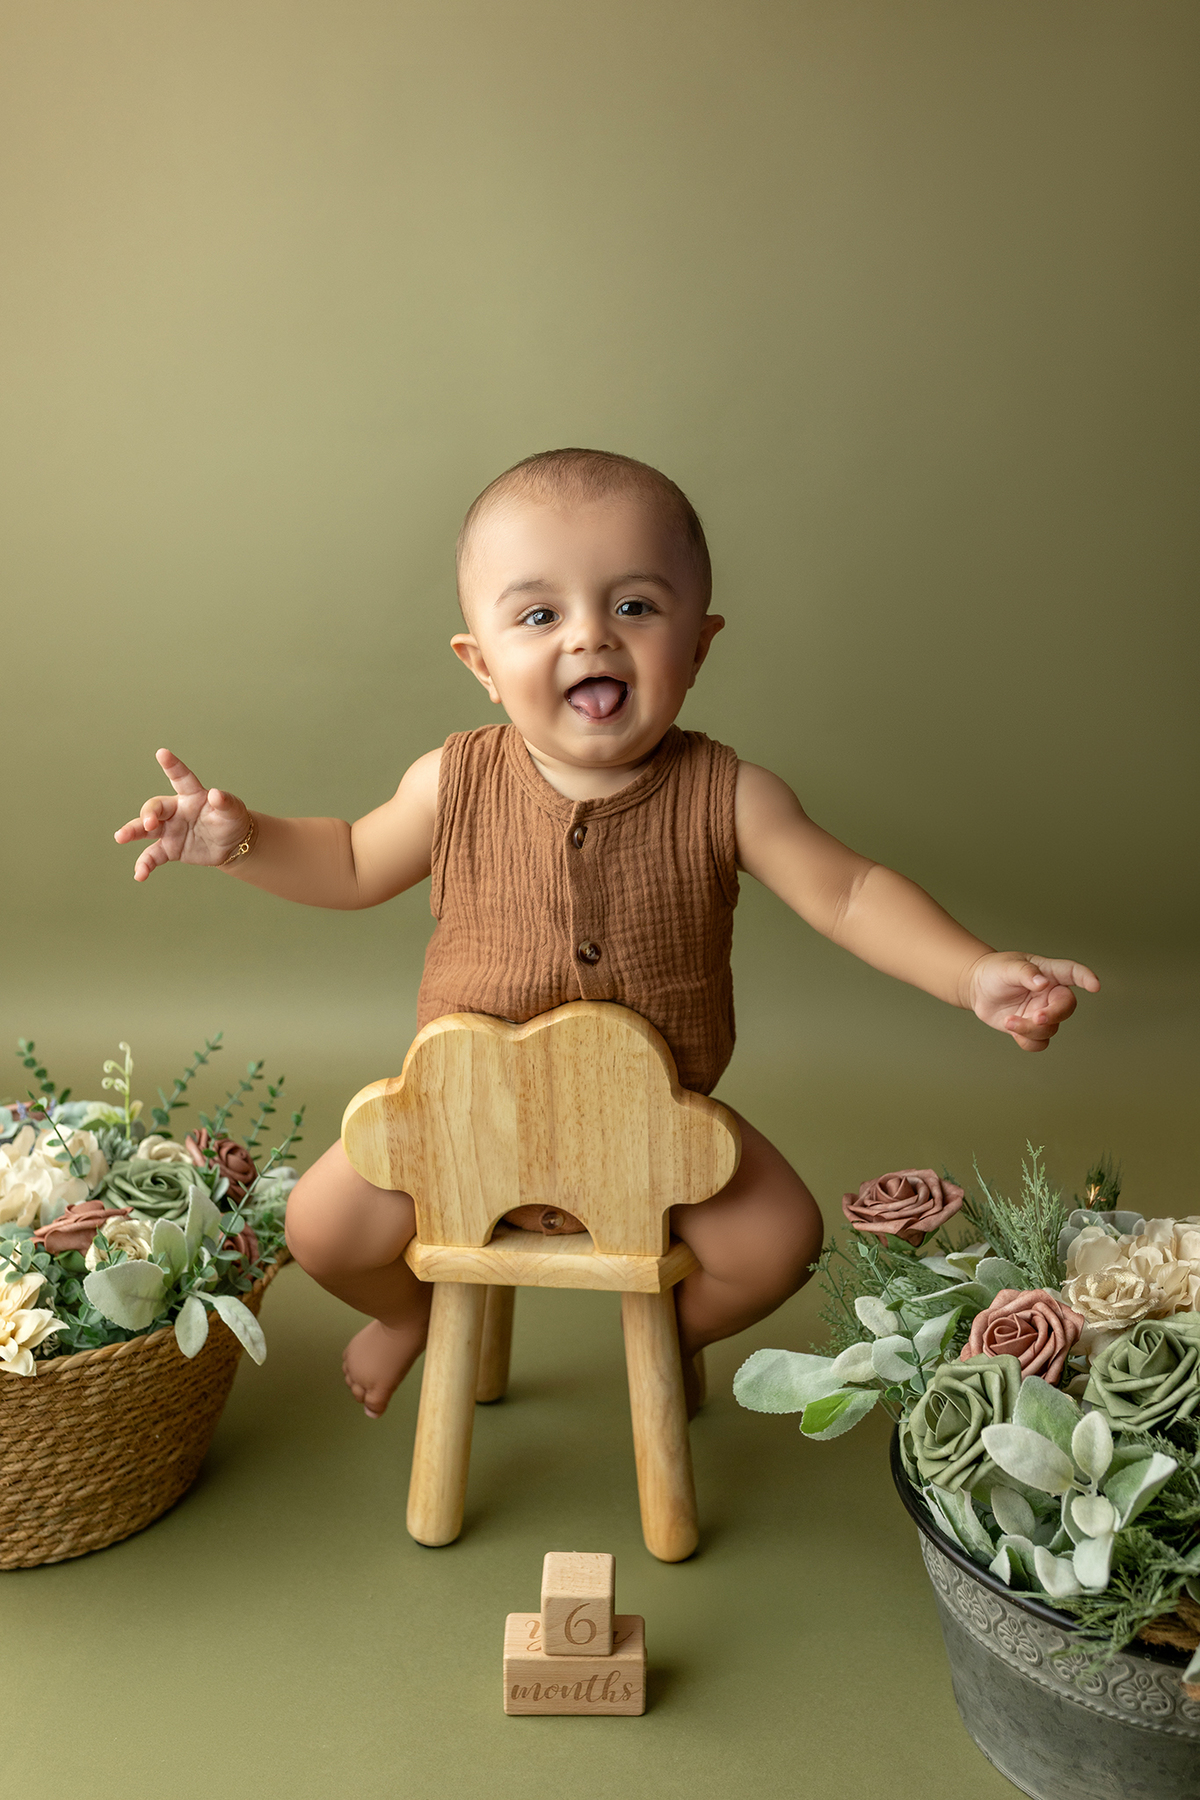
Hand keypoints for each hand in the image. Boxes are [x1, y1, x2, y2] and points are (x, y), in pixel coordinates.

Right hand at [114, 749, 252, 880]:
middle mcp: (176, 811)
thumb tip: (216, 794)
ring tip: (121, 837)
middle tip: (149, 823)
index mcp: (192, 796)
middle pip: (156, 807)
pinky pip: (152, 856)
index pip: (181, 778)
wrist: (231, 845)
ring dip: (133, 831)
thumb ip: (226, 803)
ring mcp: (170, 829)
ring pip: (145, 829)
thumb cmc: (231, 821)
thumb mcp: (234, 812)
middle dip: (149, 813)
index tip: (162, 753)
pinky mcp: (169, 848)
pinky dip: (145, 865)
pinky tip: (140, 875)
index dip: (172, 766)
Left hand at [966, 952, 1099, 1051]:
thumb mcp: (1008, 967)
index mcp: (1049, 973)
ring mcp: (1042, 1012)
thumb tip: (1042, 983)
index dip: (1086, 978)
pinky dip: (1027, 1040)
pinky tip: (1012, 1029)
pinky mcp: (1031, 1028)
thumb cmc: (995, 971)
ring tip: (1009, 1021)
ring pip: (1050, 1029)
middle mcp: (1049, 994)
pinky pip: (1038, 1042)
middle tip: (1036, 1017)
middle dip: (1053, 1015)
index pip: (1073, 973)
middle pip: (1065, 1008)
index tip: (1095, 986)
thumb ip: (1027, 973)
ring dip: (1030, 1029)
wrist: (977, 988)